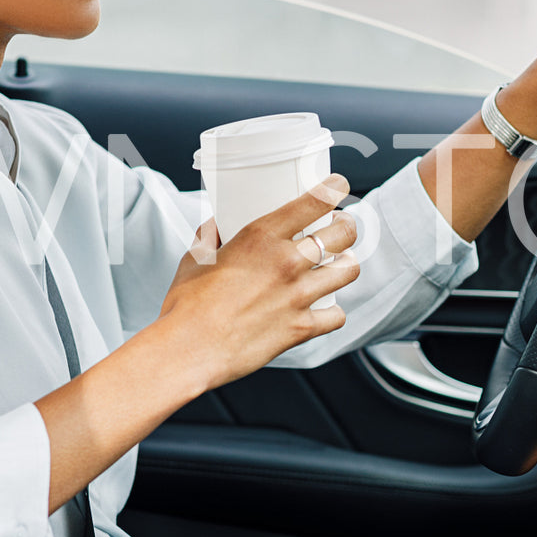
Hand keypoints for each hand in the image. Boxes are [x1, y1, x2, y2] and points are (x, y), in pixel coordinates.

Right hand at [158, 174, 360, 387]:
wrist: (187, 349)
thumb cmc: (187, 305)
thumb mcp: (196, 258)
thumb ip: (210, 236)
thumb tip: (215, 225)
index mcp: (261, 236)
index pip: (315, 201)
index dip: (335, 189)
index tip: (339, 186)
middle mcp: (286, 261)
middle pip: (343, 233)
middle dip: (347, 227)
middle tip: (340, 229)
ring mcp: (298, 295)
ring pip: (349, 270)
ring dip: (346, 265)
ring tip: (338, 265)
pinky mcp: (301, 328)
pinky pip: (337, 316)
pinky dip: (333, 312)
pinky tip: (324, 309)